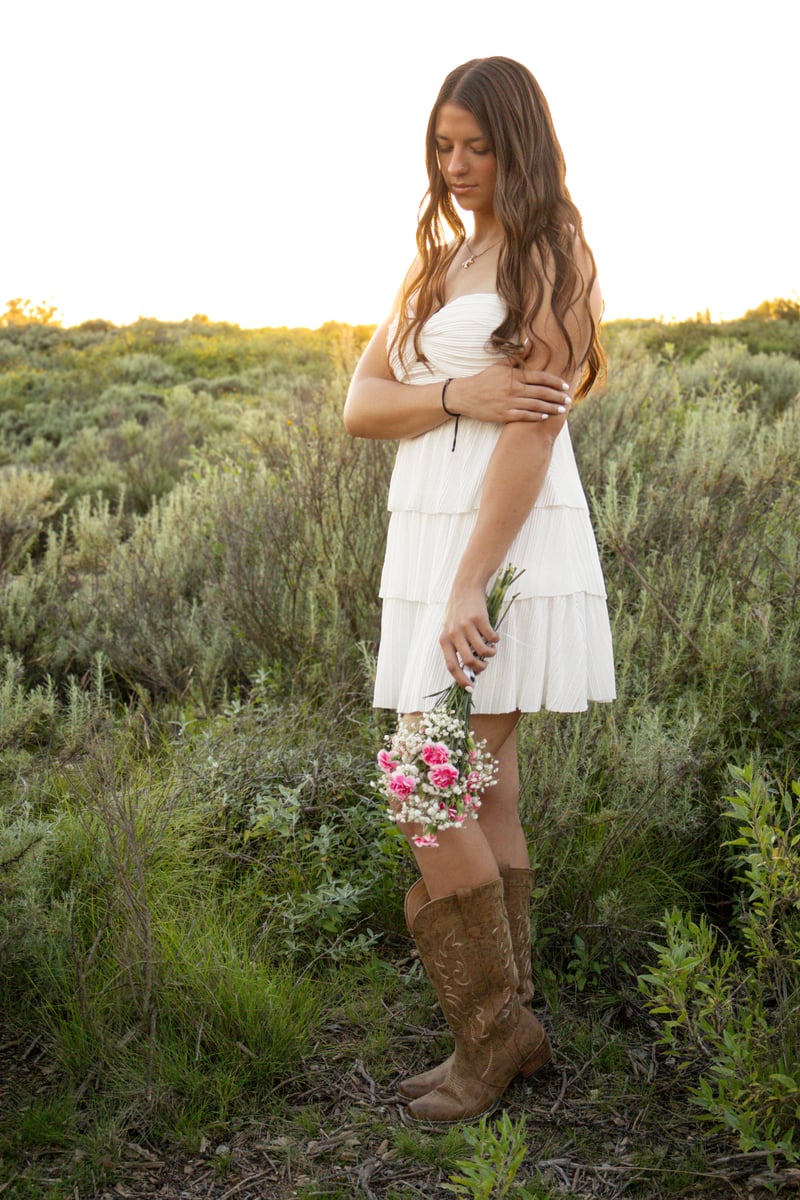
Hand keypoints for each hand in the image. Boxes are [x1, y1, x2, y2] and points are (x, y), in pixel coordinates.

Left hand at [439, 584, 498, 688]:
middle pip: (468, 661)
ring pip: (482, 651)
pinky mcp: (479, 619)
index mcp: (444, 640)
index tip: (470, 688)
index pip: (451, 666)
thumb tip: (470, 669)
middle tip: (485, 665)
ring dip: (490, 654)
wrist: (465, 588)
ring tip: (491, 650)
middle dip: (480, 667)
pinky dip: (495, 640)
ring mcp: (466, 626)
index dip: (461, 680)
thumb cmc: (458, 612)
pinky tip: (494, 636)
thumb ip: (457, 647)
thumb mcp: (451, 630)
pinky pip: (491, 637)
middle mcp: (453, 634)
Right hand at [448, 364, 571, 424]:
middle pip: (541, 392)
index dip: (554, 381)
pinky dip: (535, 416)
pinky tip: (545, 416)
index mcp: (514, 376)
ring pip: (535, 406)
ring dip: (551, 408)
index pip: (540, 377)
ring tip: (561, 409)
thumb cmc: (484, 379)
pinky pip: (523, 416)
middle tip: (568, 399)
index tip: (565, 385)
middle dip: (557, 396)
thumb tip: (530, 341)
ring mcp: (508, 403)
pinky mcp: (503, 415)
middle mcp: (513, 389)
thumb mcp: (500, 365)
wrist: (464, 396)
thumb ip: (517, 356)